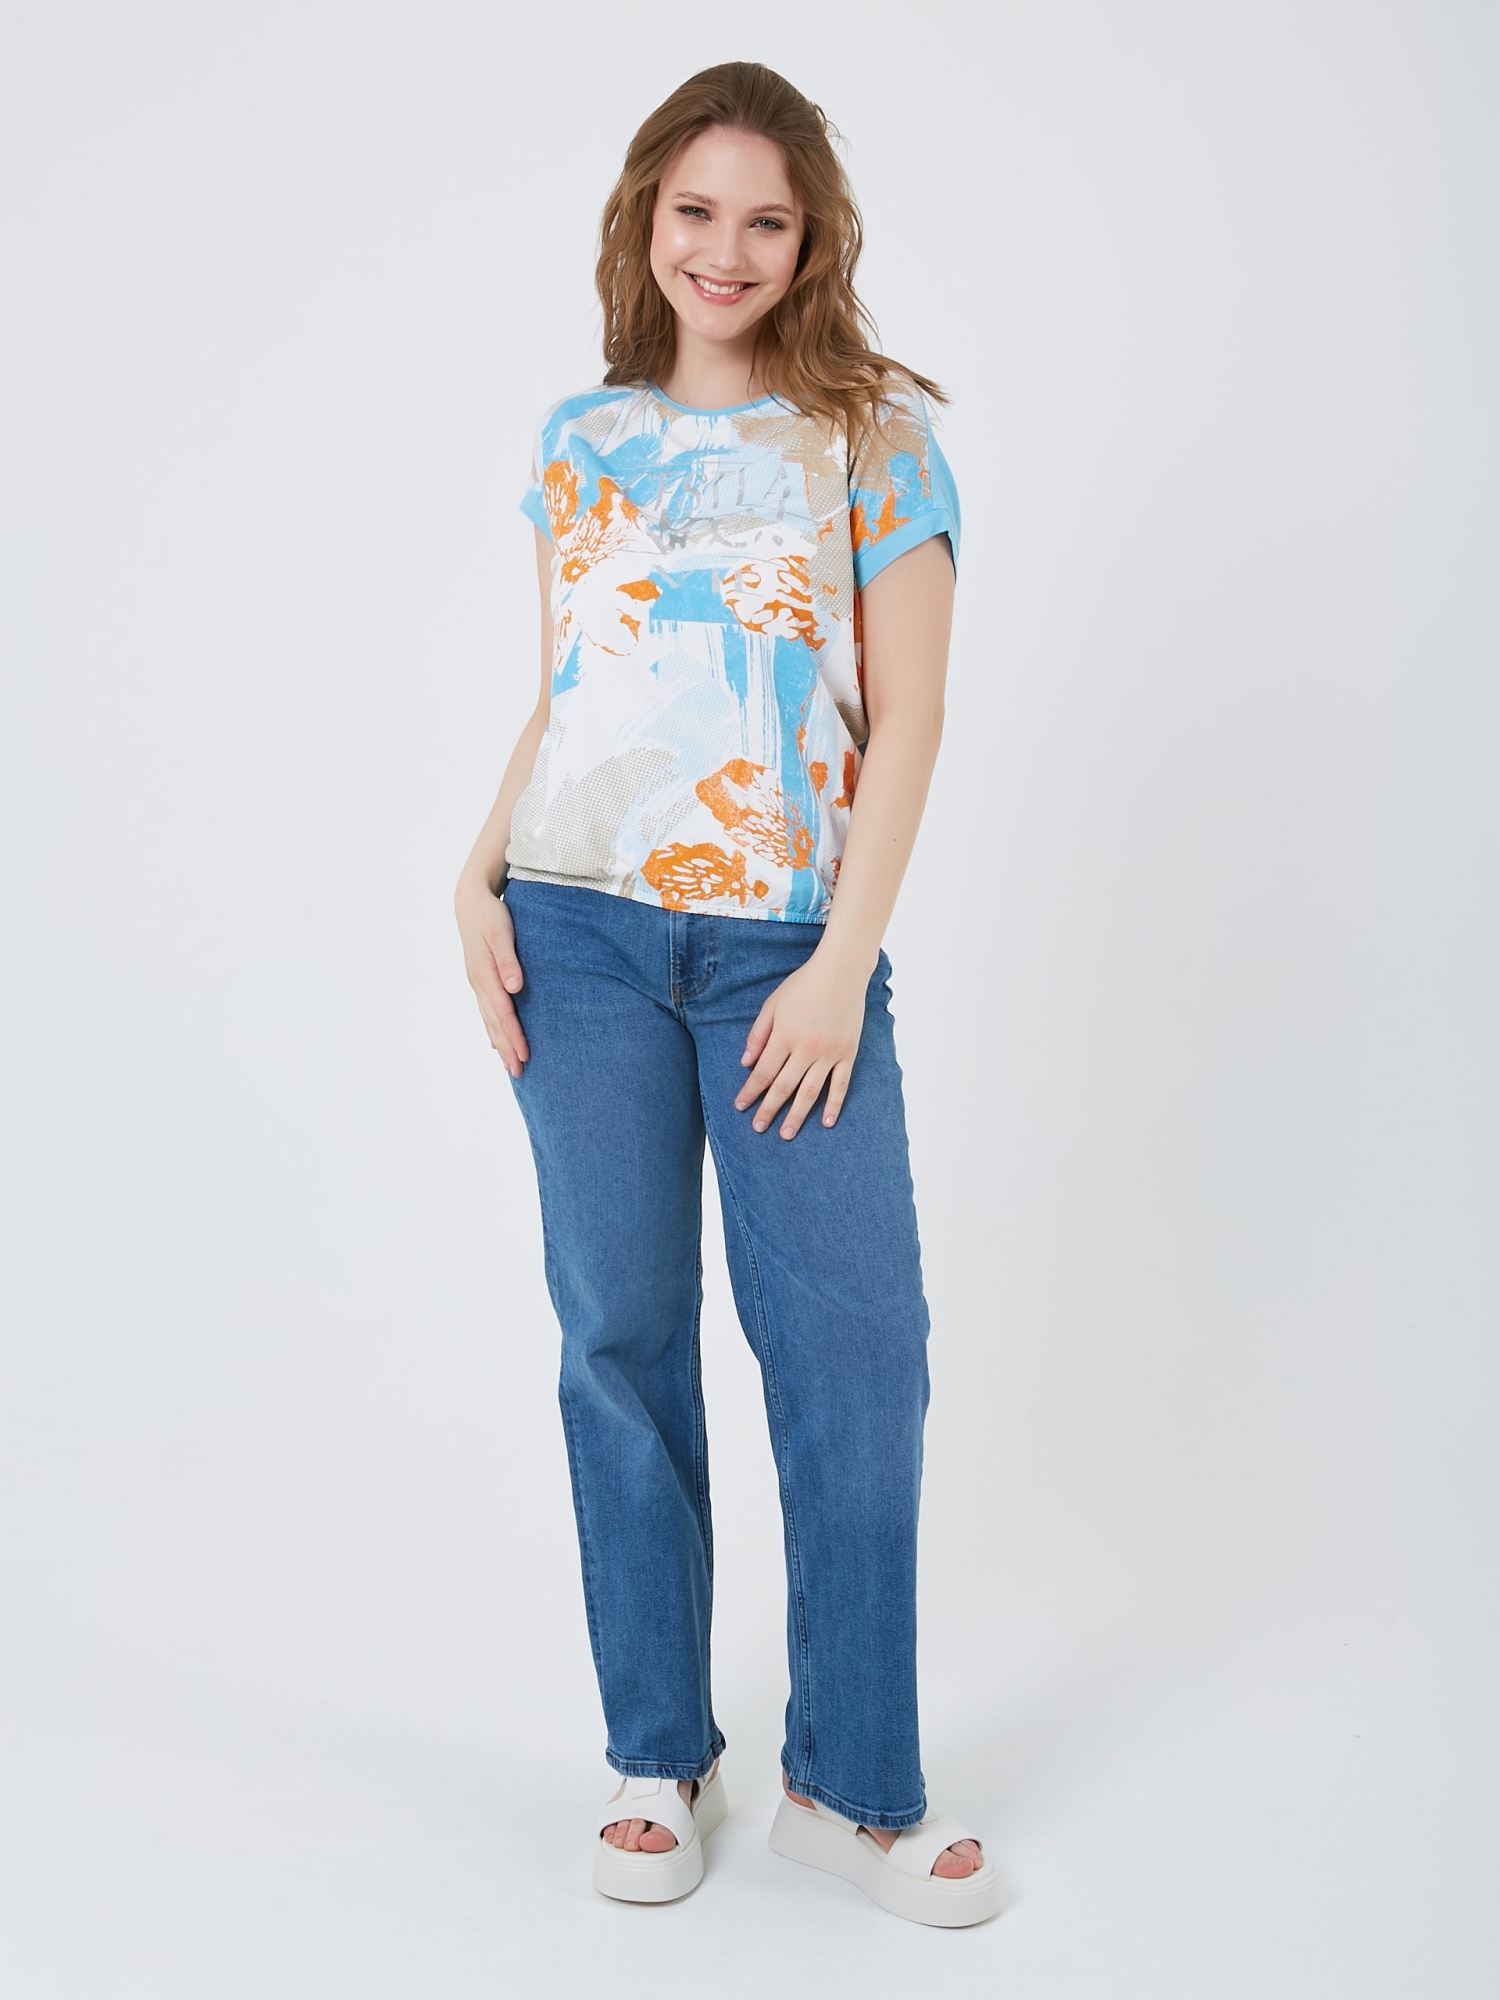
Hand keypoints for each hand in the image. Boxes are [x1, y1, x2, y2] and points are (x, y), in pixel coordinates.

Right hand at [455, 880, 528, 1076]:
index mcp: (486, 975)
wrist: (470, 901)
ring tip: (509, 1064)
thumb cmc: (491, 915)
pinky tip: (495, 1041)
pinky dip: (491, 1029)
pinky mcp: (479, 979)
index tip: (526, 1056)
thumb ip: (509, 960)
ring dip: (499, 1043)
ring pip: (488, 1020)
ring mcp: (477, 982)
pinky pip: (485, 1011)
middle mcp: (479, 984)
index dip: (514, 1036)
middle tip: (519, 1073)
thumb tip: (515, 987)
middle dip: (507, 1049)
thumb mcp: (502, 933)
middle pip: (494, 1024)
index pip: (503, 1014)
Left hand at [734, 946, 872, 1139]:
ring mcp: (829, 1053)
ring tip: (786, 1134)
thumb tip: (746, 1063)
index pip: (763, 1072)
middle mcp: (806, 1049)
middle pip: (784, 1087)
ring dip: (797, 1115)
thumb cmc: (803, 985)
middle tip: (759, 1128)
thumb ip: (758, 1034)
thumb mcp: (772, 1004)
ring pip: (810, 1092)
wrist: (841, 972)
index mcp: (784, 1036)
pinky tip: (827, 1122)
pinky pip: (841, 1084)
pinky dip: (834, 1104)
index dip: (750, 1091)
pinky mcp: (848, 1053)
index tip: (740, 1106)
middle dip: (769, 1109)